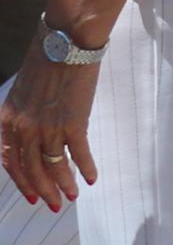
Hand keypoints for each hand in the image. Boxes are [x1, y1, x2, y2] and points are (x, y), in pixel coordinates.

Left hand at [0, 50, 101, 209]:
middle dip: (44, 190)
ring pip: (53, 166)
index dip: (21, 181)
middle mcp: (23, 127)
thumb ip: (24, 115)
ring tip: (75, 196)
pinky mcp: (73, 122)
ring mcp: (47, 126)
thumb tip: (35, 134)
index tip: (33, 194)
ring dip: (65, 184)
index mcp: (7, 119)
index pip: (9, 160)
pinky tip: (93, 178)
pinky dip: (86, 168)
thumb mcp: (23, 90)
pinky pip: (78, 154)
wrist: (66, 41)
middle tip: (56, 204)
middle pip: (31, 169)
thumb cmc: (46, 59)